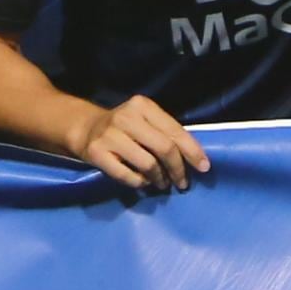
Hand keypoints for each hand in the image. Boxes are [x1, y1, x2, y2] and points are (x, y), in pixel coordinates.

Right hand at [70, 93, 211, 192]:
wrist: (86, 129)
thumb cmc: (125, 128)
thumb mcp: (145, 122)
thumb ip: (166, 134)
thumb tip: (195, 160)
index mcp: (142, 106)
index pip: (174, 130)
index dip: (192, 151)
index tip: (204, 167)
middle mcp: (126, 117)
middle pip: (164, 148)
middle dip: (178, 169)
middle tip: (182, 182)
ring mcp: (110, 135)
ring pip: (148, 164)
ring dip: (160, 178)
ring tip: (162, 183)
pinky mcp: (97, 153)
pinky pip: (128, 176)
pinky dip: (140, 183)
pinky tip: (144, 182)